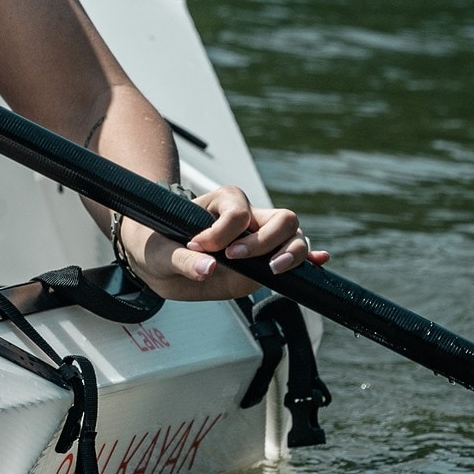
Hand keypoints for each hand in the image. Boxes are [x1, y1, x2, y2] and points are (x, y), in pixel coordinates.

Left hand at [120, 185, 329, 301]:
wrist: (157, 262)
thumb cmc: (157, 247)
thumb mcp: (158, 254)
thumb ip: (183, 260)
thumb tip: (209, 268)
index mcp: (221, 203)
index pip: (238, 212)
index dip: (222, 232)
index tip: (199, 246)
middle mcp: (247, 218)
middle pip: (281, 218)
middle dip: (264, 240)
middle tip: (235, 258)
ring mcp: (260, 240)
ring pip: (294, 236)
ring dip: (290, 253)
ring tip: (271, 271)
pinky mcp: (264, 262)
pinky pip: (295, 255)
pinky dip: (308, 259)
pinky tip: (317, 263)